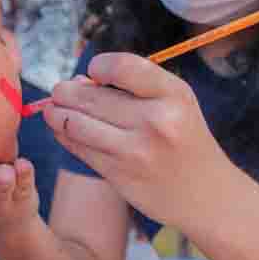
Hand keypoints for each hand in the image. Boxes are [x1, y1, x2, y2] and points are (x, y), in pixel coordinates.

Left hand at [42, 54, 236, 228]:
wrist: (206, 194)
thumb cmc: (184, 138)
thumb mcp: (174, 103)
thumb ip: (131, 88)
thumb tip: (77, 81)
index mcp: (173, 94)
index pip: (123, 66)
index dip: (99, 66)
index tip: (94, 72)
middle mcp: (156, 121)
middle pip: (91, 97)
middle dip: (66, 92)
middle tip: (58, 91)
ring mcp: (136, 151)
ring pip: (76, 124)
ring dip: (56, 114)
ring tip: (52, 111)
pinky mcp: (120, 175)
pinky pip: (79, 149)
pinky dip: (64, 136)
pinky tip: (62, 130)